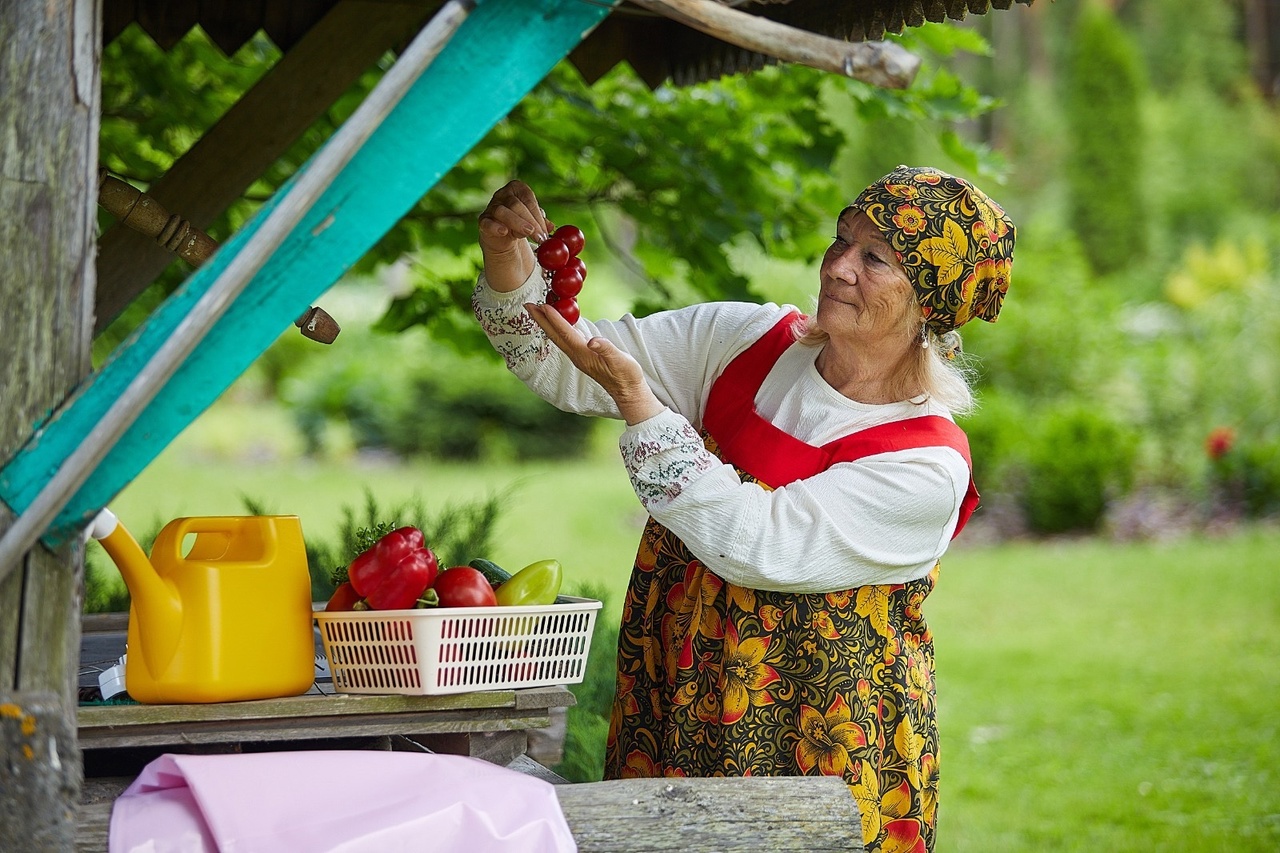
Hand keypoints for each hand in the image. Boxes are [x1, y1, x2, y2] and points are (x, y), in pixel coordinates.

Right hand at [478, 181, 551, 291]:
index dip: (537, 216)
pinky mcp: (483, 221)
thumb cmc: (520, 224)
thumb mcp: (533, 220)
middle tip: (540, 237)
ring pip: (502, 212)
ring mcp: (491, 207)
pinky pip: (487, 223)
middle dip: (531, 222)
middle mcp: (502, 194)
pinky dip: (495, 227)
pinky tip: (504, 232)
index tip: (545, 231)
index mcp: (517, 188)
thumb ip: (541, 222)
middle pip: (516, 205)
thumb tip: (551, 226)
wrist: (502, 238)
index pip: (528, 199)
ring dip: (517, 224)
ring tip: (528, 234)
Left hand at [524, 303, 663, 425]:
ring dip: (546, 324)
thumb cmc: (626, 375)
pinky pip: (565, 339)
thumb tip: (593, 340)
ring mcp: (578, 357)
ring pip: (558, 338)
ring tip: (537, 311)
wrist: (627, 391)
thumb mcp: (620, 361)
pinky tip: (557, 323)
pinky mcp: (583, 356)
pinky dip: (557, 328)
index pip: (566, 334)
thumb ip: (606, 349)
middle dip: (541, 320)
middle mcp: (577, 356)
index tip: (543, 306)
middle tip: (527, 305)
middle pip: (555, 335)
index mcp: (584, 354)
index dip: (555, 319)